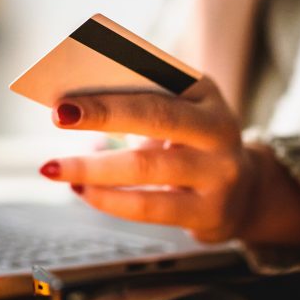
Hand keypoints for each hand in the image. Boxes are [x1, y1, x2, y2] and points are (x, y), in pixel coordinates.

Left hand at [40, 77, 299, 246]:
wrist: (246, 192)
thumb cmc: (189, 141)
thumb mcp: (176, 112)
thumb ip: (138, 102)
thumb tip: (75, 106)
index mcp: (206, 93)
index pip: (155, 86)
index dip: (110, 93)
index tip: (66, 97)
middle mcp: (220, 131)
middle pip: (155, 119)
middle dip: (101, 116)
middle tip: (57, 117)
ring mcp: (220, 175)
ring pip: (146, 168)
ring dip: (92, 168)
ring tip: (54, 167)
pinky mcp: (210, 214)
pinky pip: (149, 208)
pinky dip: (108, 199)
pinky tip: (81, 191)